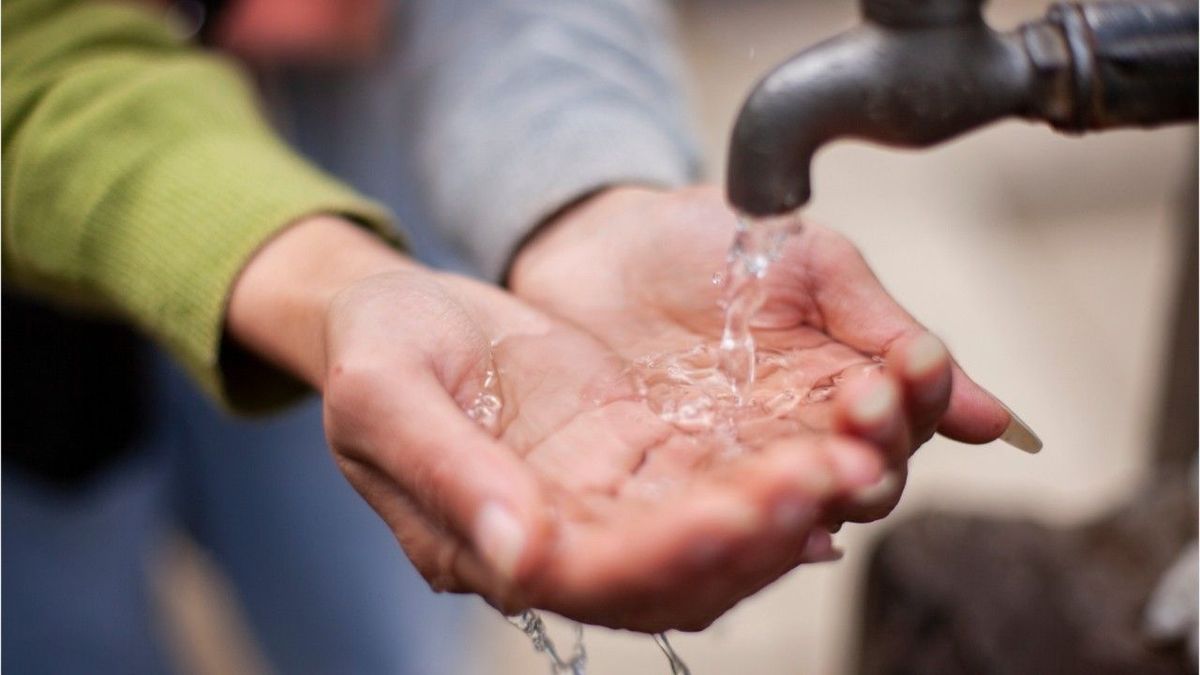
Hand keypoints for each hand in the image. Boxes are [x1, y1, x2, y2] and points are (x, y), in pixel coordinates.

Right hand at [227, 216, 891, 631]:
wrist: (400, 314)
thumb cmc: (377, 348)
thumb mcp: (384, 395)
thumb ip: (448, 474)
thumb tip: (521, 559)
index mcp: (484, 545)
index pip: (591, 576)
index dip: (666, 554)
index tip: (737, 510)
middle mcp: (557, 543)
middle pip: (673, 573)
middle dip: (755, 535)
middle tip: (828, 478)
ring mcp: (602, 505)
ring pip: (710, 539)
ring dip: (781, 511)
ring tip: (851, 461)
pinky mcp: (636, 460)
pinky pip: (717, 483)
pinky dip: (773, 476)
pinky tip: (832, 450)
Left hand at [510, 186, 1037, 523]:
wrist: (594, 244)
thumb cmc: (704, 246)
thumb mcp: (806, 262)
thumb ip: (881, 328)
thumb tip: (990, 415)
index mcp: (836, 392)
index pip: (898, 426)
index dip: (912, 403)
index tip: (907, 366)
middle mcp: (789, 447)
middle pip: (855, 485)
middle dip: (868, 456)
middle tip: (861, 412)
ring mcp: (723, 472)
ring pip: (788, 516)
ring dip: (809, 498)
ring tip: (813, 471)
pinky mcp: (654, 491)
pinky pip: (703, 526)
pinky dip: (734, 529)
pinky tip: (747, 516)